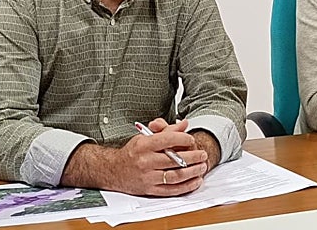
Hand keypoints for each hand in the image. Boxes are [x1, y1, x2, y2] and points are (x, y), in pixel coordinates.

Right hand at [61, 119, 207, 196]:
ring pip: (175, 176)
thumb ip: (167, 130)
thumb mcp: (146, 137)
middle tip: (202, 154)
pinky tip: (195, 181)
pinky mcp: (150, 189)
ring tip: (202, 167)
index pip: (168, 140)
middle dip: (193, 157)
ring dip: (192, 172)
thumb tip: (184, 125)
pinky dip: (186, 186)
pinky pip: (171, 190)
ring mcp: (147, 177)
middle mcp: (145, 161)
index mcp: (144, 145)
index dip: (183, 139)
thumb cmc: (132, 153)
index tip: (192, 140)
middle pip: (174, 159)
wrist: (113, 170)